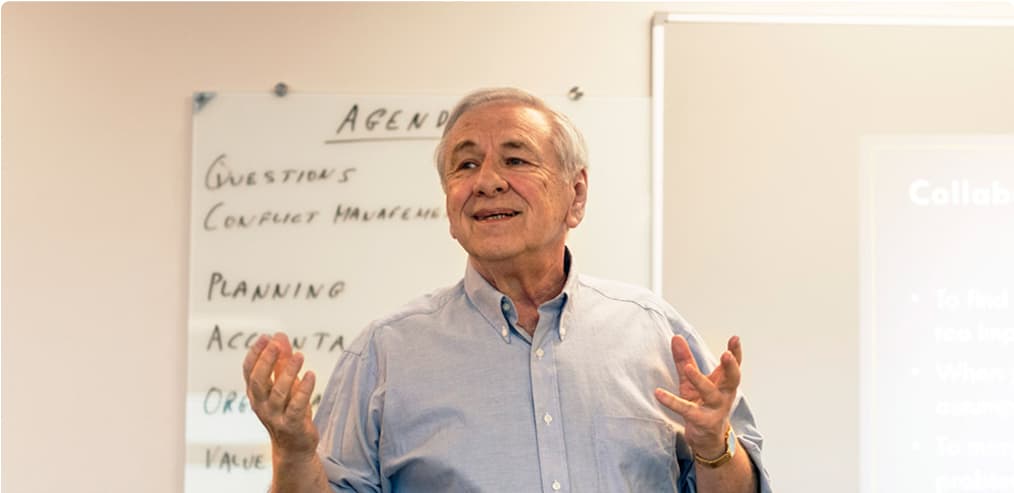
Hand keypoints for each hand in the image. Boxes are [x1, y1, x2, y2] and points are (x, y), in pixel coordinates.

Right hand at [243, 332, 319, 458]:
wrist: (294, 447)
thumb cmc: (288, 410)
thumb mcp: (283, 384)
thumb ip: (281, 360)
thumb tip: (279, 335)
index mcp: (256, 394)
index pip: (249, 372)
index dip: (255, 354)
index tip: (265, 337)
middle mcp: (262, 405)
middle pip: (259, 382)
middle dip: (266, 361)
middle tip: (277, 344)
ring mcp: (276, 417)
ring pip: (279, 393)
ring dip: (288, 372)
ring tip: (300, 355)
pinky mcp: (293, 425)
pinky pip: (297, 406)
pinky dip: (304, 389)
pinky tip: (311, 374)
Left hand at [654, 335, 742, 457]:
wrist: (707, 439)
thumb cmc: (702, 404)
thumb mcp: (692, 381)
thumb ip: (685, 360)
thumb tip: (676, 337)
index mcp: (724, 384)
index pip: (733, 366)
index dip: (736, 353)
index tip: (735, 338)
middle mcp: (724, 395)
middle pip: (732, 380)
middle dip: (731, 367)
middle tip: (726, 355)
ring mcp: (714, 409)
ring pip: (710, 393)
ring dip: (700, 380)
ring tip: (688, 368)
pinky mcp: (701, 421)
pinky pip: (687, 410)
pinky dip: (672, 402)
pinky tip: (659, 393)